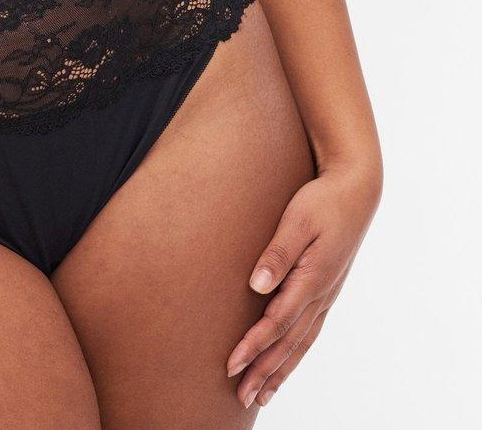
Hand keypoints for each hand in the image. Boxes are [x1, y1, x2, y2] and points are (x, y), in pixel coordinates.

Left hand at [225, 158, 381, 409]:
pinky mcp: (326, 291)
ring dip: (279, 371)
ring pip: (300, 344)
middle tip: (241, 397)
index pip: (277, 322)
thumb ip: (277, 254)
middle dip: (264, 371)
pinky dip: (295, 355)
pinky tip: (285, 366)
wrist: (356, 191)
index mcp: (312, 279)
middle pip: (288, 343)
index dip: (253, 346)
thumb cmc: (323, 201)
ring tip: (261, 396)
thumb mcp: (298, 220)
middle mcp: (320, 295)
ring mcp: (325, 296)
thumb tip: (256, 285)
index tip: (231, 365)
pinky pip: (309, 333)